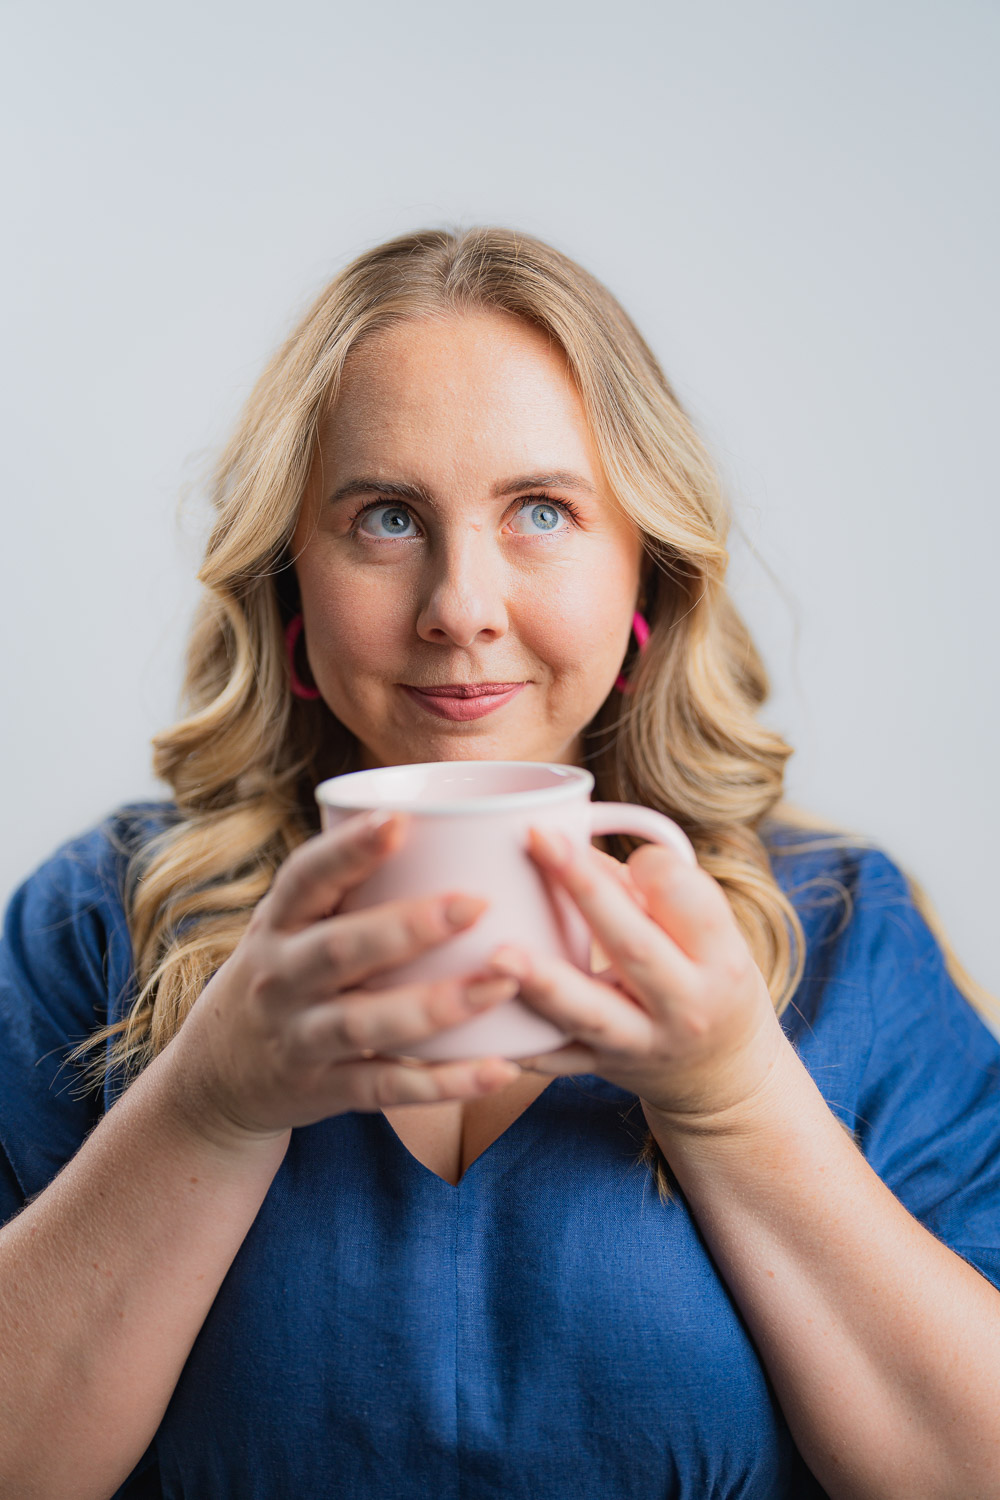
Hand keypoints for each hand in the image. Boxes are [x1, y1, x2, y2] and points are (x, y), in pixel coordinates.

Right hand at [169, 811, 522, 1146]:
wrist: (216, 1077)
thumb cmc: (283, 974)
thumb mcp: (291, 925)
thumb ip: (347, 885)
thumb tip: (448, 820)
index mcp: (279, 923)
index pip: (306, 878)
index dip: (349, 849)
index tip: (400, 819)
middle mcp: (282, 978)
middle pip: (341, 950)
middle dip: (408, 926)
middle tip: (477, 903)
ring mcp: (301, 1037)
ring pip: (368, 1023)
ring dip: (439, 1004)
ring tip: (503, 982)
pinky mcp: (326, 1090)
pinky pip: (389, 1088)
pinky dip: (445, 1084)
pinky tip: (500, 1069)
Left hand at [483, 828, 787, 1127]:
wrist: (723, 1072)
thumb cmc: (705, 977)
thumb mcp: (706, 934)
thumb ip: (651, 892)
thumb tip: (573, 841)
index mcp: (719, 958)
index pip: (685, 897)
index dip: (648, 864)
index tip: (619, 845)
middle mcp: (686, 1005)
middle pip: (634, 945)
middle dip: (584, 890)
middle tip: (538, 840)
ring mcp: (642, 1043)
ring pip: (590, 1013)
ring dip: (543, 982)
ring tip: (498, 954)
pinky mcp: (603, 1068)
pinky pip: (555, 1059)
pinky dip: (519, 1042)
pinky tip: (480, 1018)